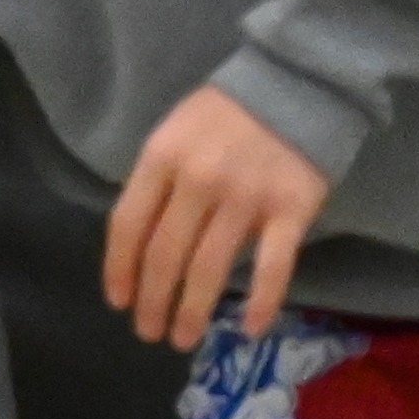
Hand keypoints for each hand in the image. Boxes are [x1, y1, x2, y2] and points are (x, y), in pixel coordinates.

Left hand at [106, 83, 333, 348]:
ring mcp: (247, 196)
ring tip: (184, 338)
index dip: (119, 271)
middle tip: (150, 332)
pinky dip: (261, 302)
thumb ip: (157, 182)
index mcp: (162, 157)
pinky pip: (273, 266)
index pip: (127, 226)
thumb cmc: (230, 113)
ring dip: (192, 312)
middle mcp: (199, 180)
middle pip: (164, 256)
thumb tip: (141, 248)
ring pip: (209, 269)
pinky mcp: (292, 209)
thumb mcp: (176, 132)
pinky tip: (250, 329)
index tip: (119, 303)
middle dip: (152, 302)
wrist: (299, 81)